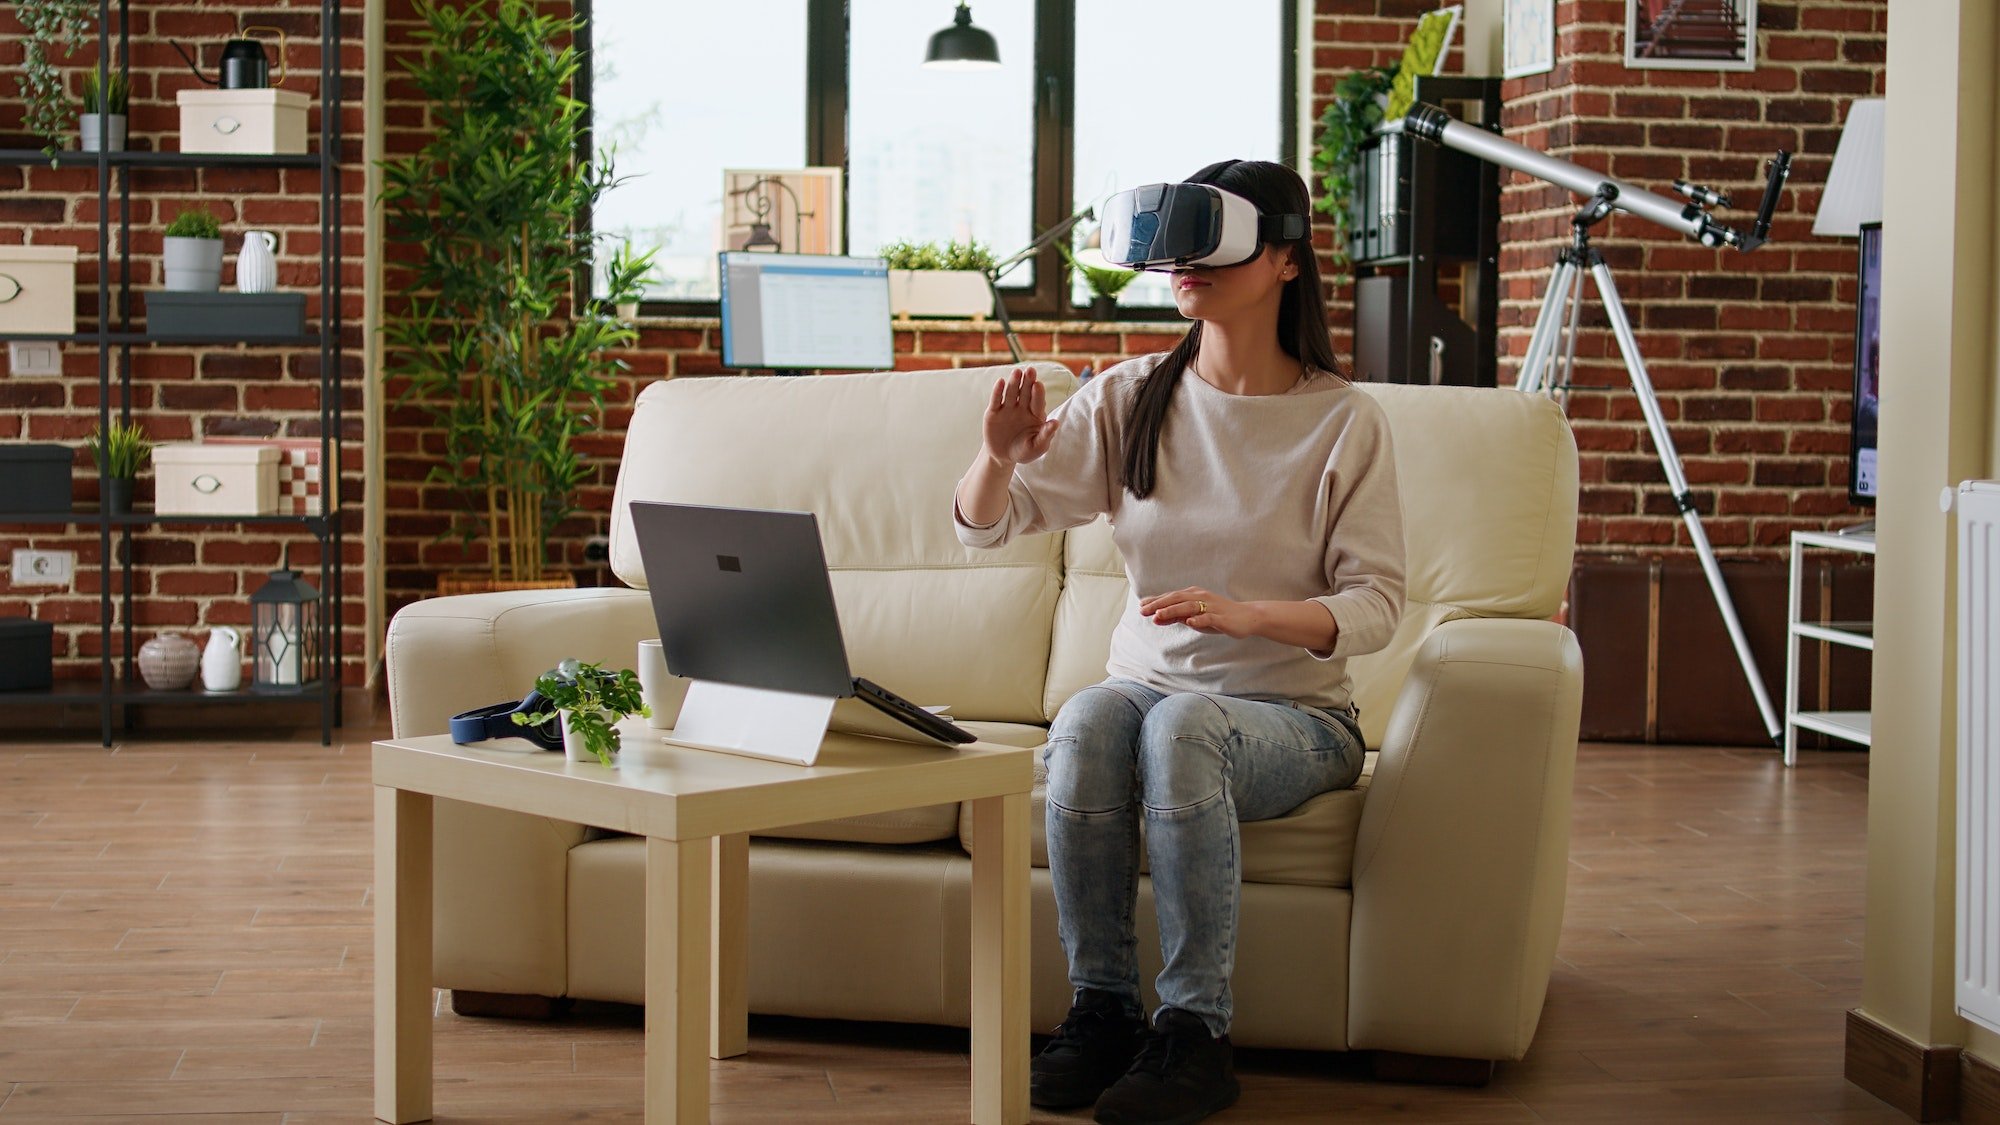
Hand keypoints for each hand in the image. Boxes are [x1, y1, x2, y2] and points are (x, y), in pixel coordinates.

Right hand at [983, 366, 1059, 465]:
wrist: (1003, 456)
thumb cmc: (1024, 451)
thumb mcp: (1037, 447)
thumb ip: (1046, 435)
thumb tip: (1056, 422)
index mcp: (1035, 414)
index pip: (1037, 402)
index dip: (1038, 393)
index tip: (1038, 384)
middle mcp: (1022, 408)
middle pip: (1026, 392)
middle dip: (1028, 381)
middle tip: (1030, 370)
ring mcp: (1008, 408)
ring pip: (1011, 393)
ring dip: (1014, 382)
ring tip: (1017, 372)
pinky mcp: (993, 412)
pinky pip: (996, 400)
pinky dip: (998, 391)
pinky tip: (1001, 382)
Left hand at [1138, 588, 1256, 638]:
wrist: (1247, 617)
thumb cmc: (1218, 616)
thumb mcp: (1195, 617)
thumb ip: (1177, 617)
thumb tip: (1157, 618)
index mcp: (1193, 595)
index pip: (1171, 597)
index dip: (1156, 601)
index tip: (1141, 606)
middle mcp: (1201, 597)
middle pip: (1177, 598)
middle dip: (1159, 604)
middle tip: (1143, 610)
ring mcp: (1211, 606)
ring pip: (1189, 606)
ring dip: (1173, 610)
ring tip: (1159, 616)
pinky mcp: (1221, 617)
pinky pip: (1208, 617)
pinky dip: (1198, 619)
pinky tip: (1189, 622)